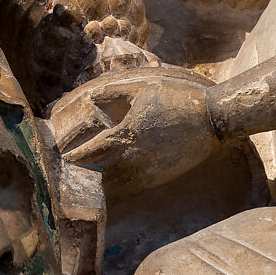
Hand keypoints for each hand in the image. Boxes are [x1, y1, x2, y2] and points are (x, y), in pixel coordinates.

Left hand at [50, 70, 219, 196]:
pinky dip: (123, 186)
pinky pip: (137, 184)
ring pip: (118, 179)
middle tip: (68, 172)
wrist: (211, 119)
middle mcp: (136, 153)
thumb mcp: (141, 88)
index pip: (94, 147)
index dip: (76, 153)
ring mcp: (150, 167)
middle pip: (102, 166)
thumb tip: (89, 98)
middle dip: (85, 169)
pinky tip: (115, 186)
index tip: (63, 157)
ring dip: (101, 180)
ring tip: (87, 181)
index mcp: (127, 131)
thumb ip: (112, 93)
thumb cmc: (175, 98)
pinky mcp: (163, 174)